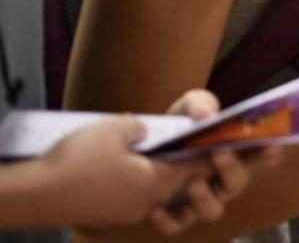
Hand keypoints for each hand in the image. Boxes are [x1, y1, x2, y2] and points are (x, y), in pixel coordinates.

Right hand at [41, 116, 207, 230]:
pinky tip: (129, 169)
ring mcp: (126, 212)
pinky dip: (139, 184)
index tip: (217, 141)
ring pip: (155, 192)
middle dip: (187, 165)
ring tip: (157, 154)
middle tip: (189, 143)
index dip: (207, 154)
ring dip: (161, 175)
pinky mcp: (107, 215)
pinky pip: (134, 199)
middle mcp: (146, 202)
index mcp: (156, 182)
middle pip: (178, 183)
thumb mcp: (113, 128)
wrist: (37, 195)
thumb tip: (145, 131)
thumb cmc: (77, 161)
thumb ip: (139, 127)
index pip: (195, 169)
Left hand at [145, 90, 279, 234]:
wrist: (144, 146)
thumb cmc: (179, 126)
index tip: (271, 144)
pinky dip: (169, 221)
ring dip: (206, 200)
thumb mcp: (188, 106)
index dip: (269, 153)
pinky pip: (177, 225)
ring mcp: (199, 199)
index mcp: (232, 152)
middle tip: (220, 152)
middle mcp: (221, 179)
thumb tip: (207, 115)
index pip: (259, 156)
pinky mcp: (173, 214)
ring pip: (213, 211)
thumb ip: (199, 103)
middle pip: (237, 183)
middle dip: (232, 169)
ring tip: (193, 183)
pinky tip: (157, 209)